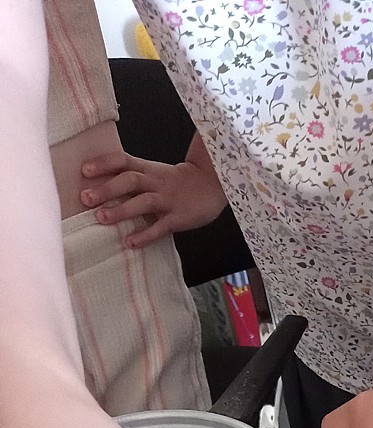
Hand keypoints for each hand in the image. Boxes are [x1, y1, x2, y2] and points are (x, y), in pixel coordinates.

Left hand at [79, 149, 226, 248]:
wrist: (211, 185)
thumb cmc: (177, 182)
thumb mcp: (155, 172)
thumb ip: (133, 177)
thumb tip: (101, 185)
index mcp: (148, 169)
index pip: (123, 161)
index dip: (103, 164)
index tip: (83, 171)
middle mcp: (156, 182)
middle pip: (130, 180)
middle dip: (107, 189)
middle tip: (86, 198)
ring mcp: (168, 200)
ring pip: (143, 202)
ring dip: (121, 210)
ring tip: (101, 219)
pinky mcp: (179, 218)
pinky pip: (161, 227)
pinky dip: (145, 235)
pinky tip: (130, 243)